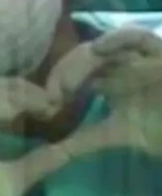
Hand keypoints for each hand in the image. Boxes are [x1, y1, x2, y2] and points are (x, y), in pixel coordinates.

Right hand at [0, 78, 71, 195]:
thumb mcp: (17, 179)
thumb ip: (39, 160)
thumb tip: (69, 147)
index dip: (23, 91)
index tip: (53, 100)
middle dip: (21, 87)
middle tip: (52, 98)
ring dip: (12, 94)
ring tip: (43, 104)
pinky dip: (0, 107)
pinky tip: (24, 115)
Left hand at [46, 27, 161, 158]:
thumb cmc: (157, 129)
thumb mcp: (116, 135)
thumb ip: (82, 143)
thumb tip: (45, 159)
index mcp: (105, 81)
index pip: (71, 72)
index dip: (56, 84)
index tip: (46, 107)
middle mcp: (117, 65)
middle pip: (80, 57)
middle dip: (63, 73)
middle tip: (53, 97)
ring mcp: (136, 56)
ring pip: (101, 47)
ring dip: (81, 62)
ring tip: (68, 85)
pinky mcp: (158, 50)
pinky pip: (135, 36)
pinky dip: (116, 38)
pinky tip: (99, 49)